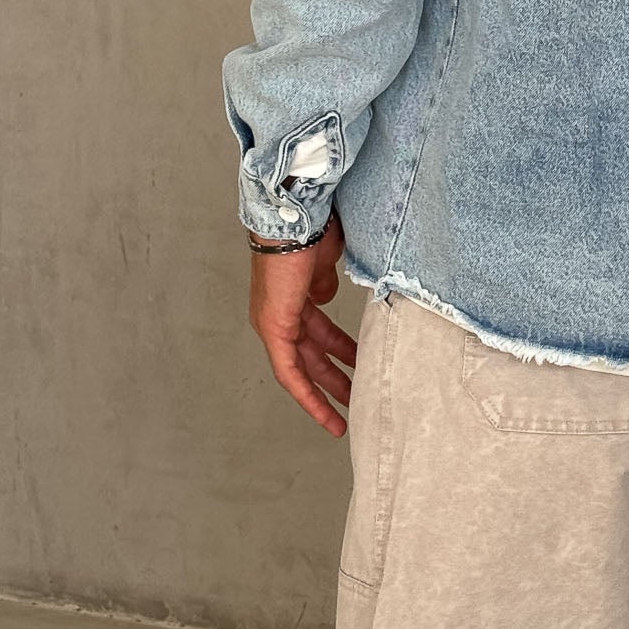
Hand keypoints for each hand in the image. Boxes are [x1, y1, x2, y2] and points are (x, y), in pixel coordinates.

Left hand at [247, 207, 357, 437]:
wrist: (297, 218)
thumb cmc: (313, 229)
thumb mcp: (324, 262)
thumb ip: (322, 284)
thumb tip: (324, 298)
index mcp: (292, 298)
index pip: (314, 336)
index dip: (336, 356)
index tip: (355, 369)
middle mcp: (279, 314)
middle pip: (309, 356)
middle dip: (334, 378)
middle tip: (355, 397)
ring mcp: (273, 323)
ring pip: (301, 367)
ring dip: (325, 389)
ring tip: (347, 410)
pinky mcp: (273, 328)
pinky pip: (289, 370)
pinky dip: (306, 392)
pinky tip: (324, 409)